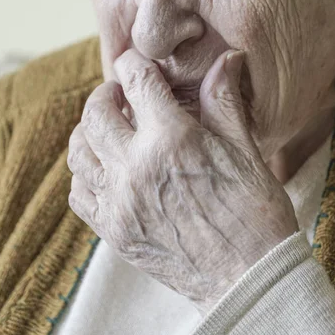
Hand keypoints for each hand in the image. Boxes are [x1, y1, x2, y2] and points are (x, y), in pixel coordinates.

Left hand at [67, 48, 298, 313]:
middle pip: (96, 112)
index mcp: (173, 140)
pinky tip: (105, 167)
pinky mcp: (114, 231)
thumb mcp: (245, 149)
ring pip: (79, 151)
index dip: (136, 64)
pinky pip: (79, 193)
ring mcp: (120, 202)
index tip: (138, 64)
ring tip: (109, 127)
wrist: (249, 278)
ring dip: (89, 129)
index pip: (137, 82)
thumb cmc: (255, 211)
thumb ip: (224, 100)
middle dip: (107, 93)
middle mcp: (136, 168)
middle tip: (122, 94)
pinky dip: (85, 172)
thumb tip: (228, 57)